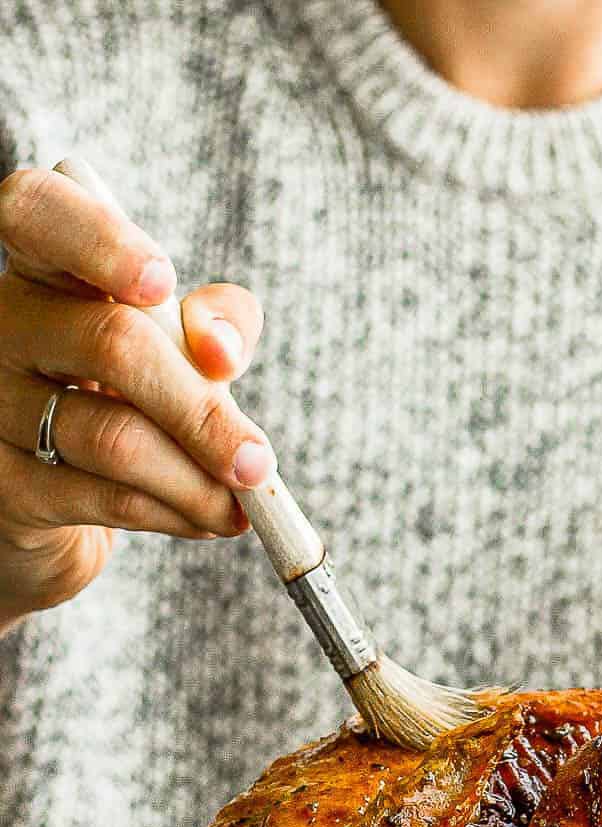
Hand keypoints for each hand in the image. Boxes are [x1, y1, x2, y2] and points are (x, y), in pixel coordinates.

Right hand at [0, 165, 274, 625]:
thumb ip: (216, 324)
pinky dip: (175, 513)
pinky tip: (206, 518)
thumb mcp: (181, 346)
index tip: (163, 282)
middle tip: (255, 463)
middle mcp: (3, 325)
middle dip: (202, 413)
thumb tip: (218, 348)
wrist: (60, 501)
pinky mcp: (5, 486)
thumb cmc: (129, 399)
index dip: (101, 240)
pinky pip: (107, 499)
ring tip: (239, 503)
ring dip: (197, 482)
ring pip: (114, 438)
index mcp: (43, 269)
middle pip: (111, 344)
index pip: (40, 213)